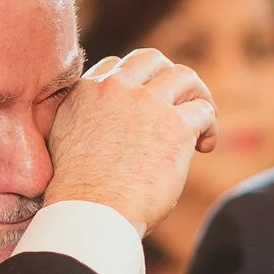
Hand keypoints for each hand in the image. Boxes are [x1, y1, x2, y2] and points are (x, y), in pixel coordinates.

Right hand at [44, 48, 217, 234]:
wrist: (89, 213)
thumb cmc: (77, 192)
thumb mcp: (63, 142)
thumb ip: (82, 121)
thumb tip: (101, 125)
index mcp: (84, 91)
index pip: (114, 66)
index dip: (134, 84)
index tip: (142, 107)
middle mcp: (115, 88)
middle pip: (151, 59)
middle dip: (168, 77)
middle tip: (178, 103)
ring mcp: (147, 103)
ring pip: (184, 76)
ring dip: (196, 95)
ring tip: (199, 121)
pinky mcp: (175, 126)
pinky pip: (203, 111)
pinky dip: (209, 127)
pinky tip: (204, 147)